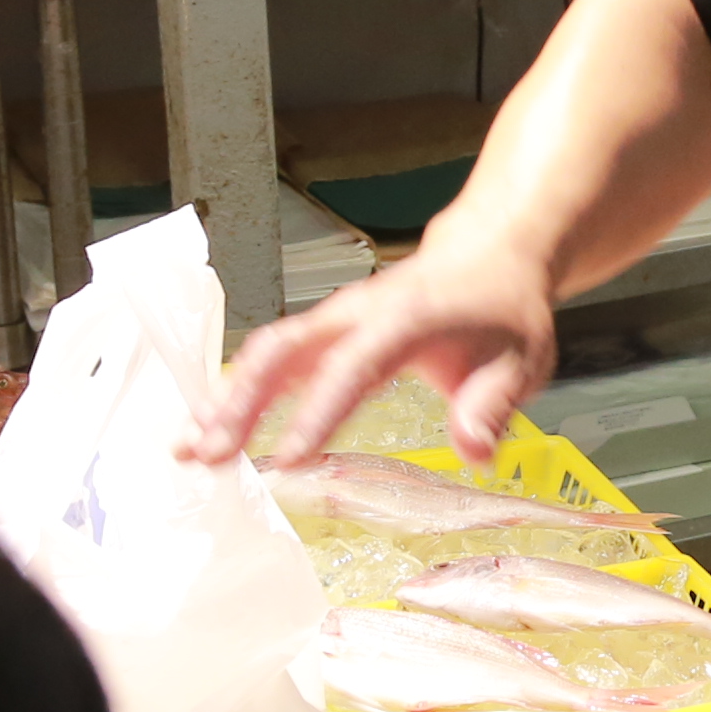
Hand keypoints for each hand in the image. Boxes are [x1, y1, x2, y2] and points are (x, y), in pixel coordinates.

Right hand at [190, 232, 563, 468]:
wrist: (488, 253)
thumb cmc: (503, 308)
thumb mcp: (523, 358)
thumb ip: (493, 404)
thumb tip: (474, 451)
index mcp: (404, 319)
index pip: (352, 368)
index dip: (318, 412)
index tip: (291, 458)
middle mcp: (355, 313)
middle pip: (283, 352)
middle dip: (240, 404)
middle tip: (207, 454)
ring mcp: (333, 319)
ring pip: (266, 353)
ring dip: (224, 400)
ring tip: (188, 449)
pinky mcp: (324, 331)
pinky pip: (272, 358)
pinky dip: (236, 391)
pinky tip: (210, 428)